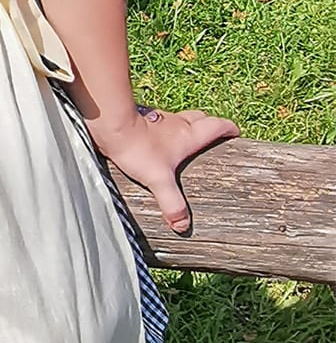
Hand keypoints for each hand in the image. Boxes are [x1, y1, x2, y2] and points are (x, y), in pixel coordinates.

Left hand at [91, 104, 239, 232]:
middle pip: (199, 117)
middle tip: (211, 135)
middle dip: (207, 124)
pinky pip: (155, 120)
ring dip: (182, 125)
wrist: (108, 124)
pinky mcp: (138, 117)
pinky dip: (160, 127)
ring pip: (176, 117)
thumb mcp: (159, 179)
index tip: (235, 133)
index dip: (227, 128)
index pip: (216, 126)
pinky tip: (152, 138)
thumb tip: (182, 225)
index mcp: (187, 134)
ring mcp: (156, 117)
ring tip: (182, 140)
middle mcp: (175, 122)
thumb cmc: (136, 147)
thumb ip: (172, 202)